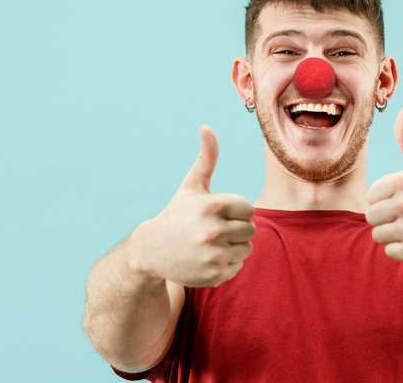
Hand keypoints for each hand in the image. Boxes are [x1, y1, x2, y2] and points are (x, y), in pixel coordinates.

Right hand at [129, 126, 255, 286]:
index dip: (236, 211)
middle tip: (215, 229)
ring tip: (212, 243)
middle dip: (236, 229)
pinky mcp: (214, 275)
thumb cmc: (177, 214)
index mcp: (213, 206)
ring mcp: (214, 255)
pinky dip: (226, 264)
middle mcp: (214, 231)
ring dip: (234, 247)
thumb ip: (206, 158)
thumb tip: (207, 128)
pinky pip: (237, 267)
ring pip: (246, 249)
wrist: (152, 251)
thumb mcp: (192, 186)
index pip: (249, 209)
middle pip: (250, 230)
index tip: (218, 213)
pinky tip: (208, 258)